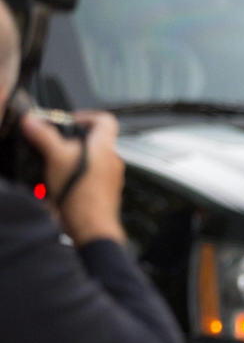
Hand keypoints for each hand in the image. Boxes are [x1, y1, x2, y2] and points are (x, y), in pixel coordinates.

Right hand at [21, 110, 125, 245]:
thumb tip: (32, 120)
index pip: (105, 120)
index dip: (87, 115)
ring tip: (53, 164)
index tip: (69, 121)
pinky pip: (89, 178)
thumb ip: (44, 136)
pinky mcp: (104, 193)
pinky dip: (74, 176)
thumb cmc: (80, 193)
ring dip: (71, 159)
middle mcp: (112, 161)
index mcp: (104, 147)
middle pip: (95, 141)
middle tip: (54, 144)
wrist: (91, 227)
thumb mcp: (55, 157)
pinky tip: (59, 183)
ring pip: (90, 160)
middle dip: (72, 141)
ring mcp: (110, 178)